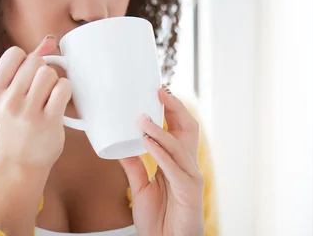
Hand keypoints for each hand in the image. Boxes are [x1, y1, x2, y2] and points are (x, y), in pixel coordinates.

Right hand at [0, 35, 71, 170]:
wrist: (19, 163)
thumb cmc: (17, 123)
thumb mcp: (11, 94)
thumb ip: (28, 65)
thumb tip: (49, 39)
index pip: (14, 53)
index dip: (26, 60)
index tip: (26, 76)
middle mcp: (8, 101)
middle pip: (35, 61)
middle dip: (41, 71)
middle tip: (39, 91)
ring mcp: (28, 112)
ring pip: (49, 73)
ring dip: (54, 82)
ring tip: (48, 97)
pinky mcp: (48, 122)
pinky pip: (63, 88)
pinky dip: (65, 91)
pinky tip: (59, 102)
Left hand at [119, 86, 204, 235]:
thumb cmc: (159, 221)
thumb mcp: (141, 187)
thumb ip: (134, 166)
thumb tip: (121, 145)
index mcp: (178, 163)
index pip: (179, 129)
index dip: (171, 109)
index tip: (156, 91)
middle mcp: (188, 166)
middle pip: (188, 129)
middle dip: (175, 108)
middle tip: (158, 91)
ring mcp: (191, 178)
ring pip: (180, 145)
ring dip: (160, 129)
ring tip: (142, 117)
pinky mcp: (190, 192)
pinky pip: (175, 168)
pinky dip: (161, 152)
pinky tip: (147, 141)